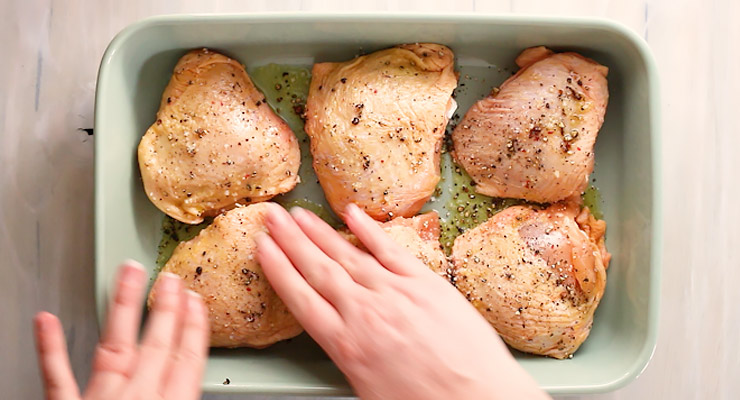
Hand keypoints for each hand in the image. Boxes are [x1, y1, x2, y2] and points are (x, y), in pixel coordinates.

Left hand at [34, 261, 208, 399]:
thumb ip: (180, 396)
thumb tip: (189, 387)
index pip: (187, 360)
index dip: (195, 328)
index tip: (196, 302)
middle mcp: (138, 396)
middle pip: (157, 344)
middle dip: (166, 308)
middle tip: (169, 279)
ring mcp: (102, 398)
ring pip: (115, 344)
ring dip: (124, 304)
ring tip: (128, 273)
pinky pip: (58, 375)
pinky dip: (51, 348)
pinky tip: (47, 321)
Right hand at [256, 203, 549, 399]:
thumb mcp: (370, 393)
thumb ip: (350, 358)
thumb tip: (341, 343)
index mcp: (347, 346)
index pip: (301, 299)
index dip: (278, 270)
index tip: (263, 249)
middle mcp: (365, 313)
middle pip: (318, 270)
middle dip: (290, 241)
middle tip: (272, 216)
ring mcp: (395, 293)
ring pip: (348, 256)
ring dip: (319, 233)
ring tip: (299, 215)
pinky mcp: (425, 283)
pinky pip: (390, 250)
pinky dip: (369, 231)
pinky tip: (351, 214)